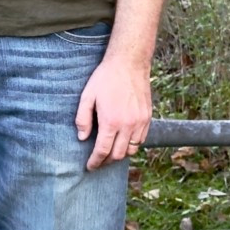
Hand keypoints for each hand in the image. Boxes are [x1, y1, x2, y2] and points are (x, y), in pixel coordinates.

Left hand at [75, 52, 150, 170]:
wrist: (129, 63)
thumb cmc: (106, 78)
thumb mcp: (88, 96)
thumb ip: (83, 118)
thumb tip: (82, 137)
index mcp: (111, 121)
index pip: (103, 151)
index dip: (95, 161)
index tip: (89, 166)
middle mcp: (128, 125)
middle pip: (118, 155)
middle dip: (106, 162)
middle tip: (98, 162)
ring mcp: (140, 122)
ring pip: (132, 149)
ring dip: (120, 154)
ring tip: (110, 153)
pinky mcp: (148, 117)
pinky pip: (141, 139)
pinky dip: (132, 145)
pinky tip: (123, 141)